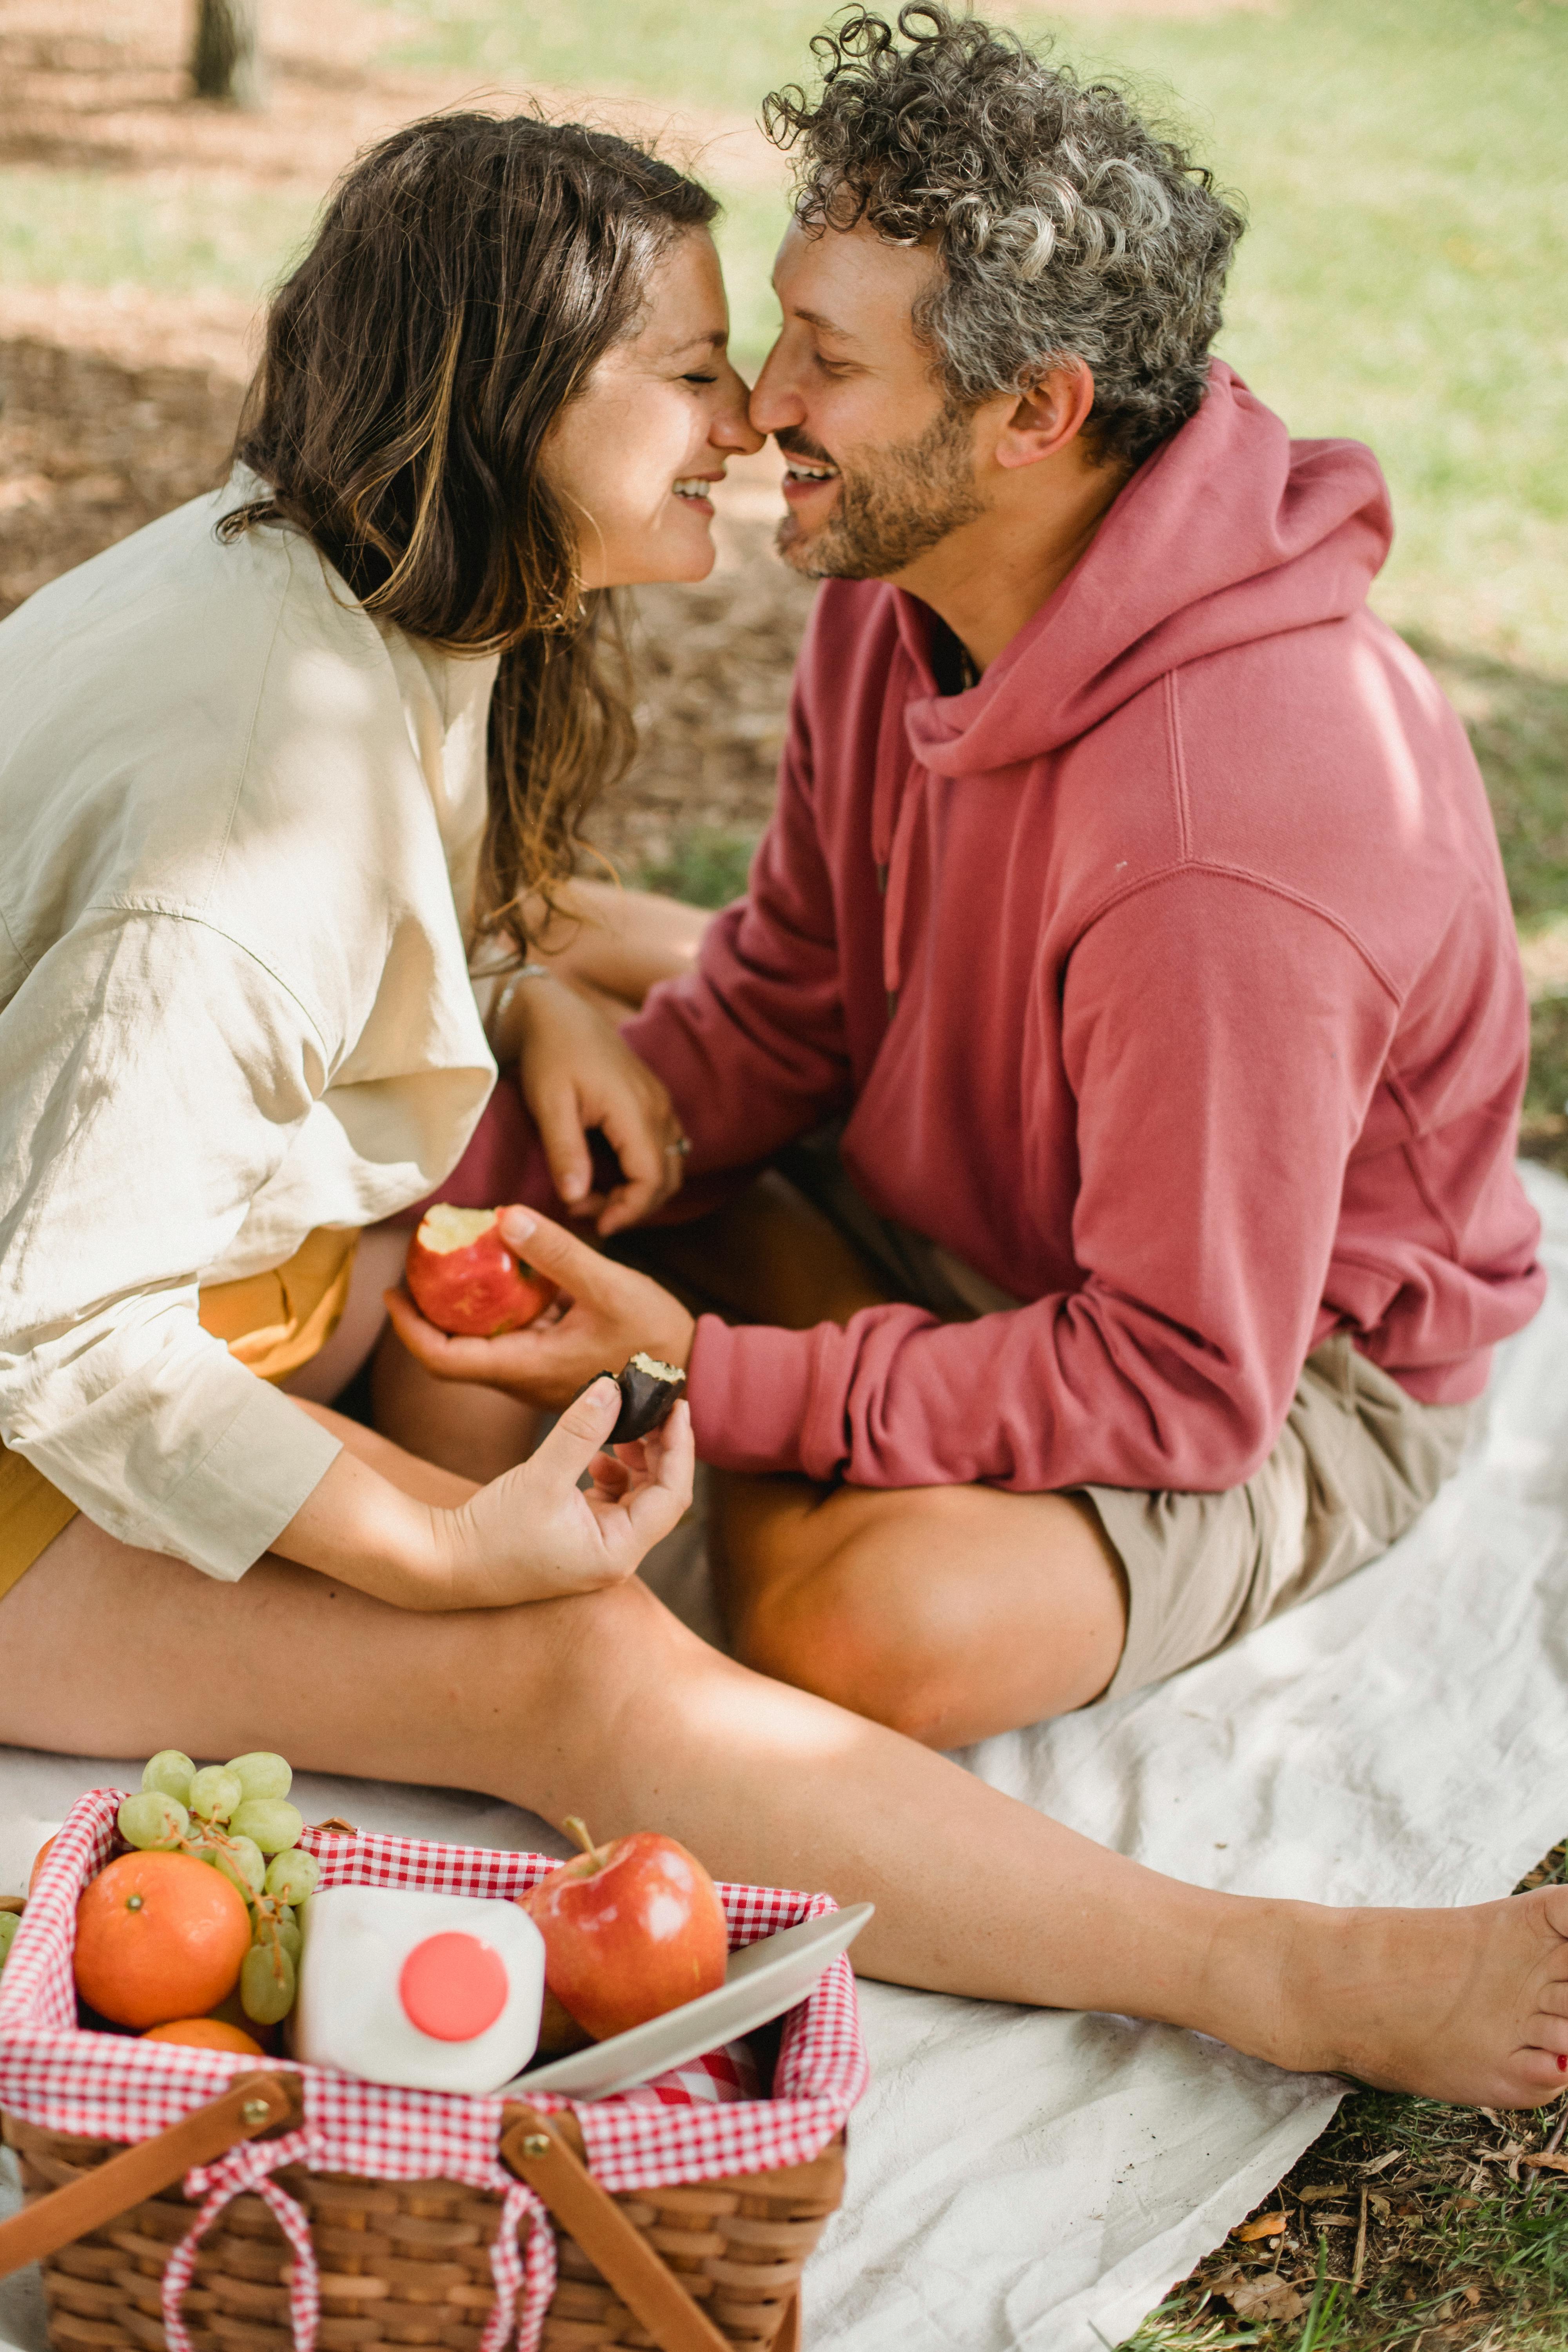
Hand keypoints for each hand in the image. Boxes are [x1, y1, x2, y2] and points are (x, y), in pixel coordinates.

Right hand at [274, 1374, 691, 1610]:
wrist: (445, 1565)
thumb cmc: (491, 1531)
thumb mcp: (540, 1476)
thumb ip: (580, 1431)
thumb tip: (614, 1387)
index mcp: (618, 1552)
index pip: (673, 1495)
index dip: (681, 1447)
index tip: (679, 1405)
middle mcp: (615, 1556)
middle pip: (661, 1496)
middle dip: (661, 1449)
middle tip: (653, 1405)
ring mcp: (597, 1550)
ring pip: (639, 1497)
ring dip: (638, 1459)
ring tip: (622, 1426)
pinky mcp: (578, 1539)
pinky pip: (613, 1502)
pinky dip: (613, 1473)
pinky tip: (597, 1455)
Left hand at [383, 1207, 696, 1409]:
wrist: (693, 1373)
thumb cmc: (653, 1336)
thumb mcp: (608, 1285)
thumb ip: (557, 1252)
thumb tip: (506, 1216)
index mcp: (527, 1368)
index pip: (444, 1359)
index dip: (408, 1328)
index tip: (391, 1293)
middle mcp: (524, 1380)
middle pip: (452, 1355)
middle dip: (426, 1315)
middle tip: (414, 1271)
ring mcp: (538, 1377)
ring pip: (480, 1349)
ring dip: (460, 1313)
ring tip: (451, 1266)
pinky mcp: (553, 1367)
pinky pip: (509, 1342)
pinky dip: (494, 1313)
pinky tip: (503, 1278)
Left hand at [506, 975, 686, 1235]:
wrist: (556, 1012)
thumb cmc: (549, 1054)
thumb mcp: (549, 1104)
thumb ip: (565, 1151)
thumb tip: (576, 1199)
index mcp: (635, 1110)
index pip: (652, 1178)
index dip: (629, 1210)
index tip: (595, 1224)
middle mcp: (659, 1108)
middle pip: (668, 1178)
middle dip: (634, 1206)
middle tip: (588, 1211)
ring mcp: (661, 1103)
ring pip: (671, 1164)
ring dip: (640, 1190)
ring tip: (595, 1196)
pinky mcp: (654, 1101)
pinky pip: (665, 1148)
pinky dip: (644, 1171)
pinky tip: (608, 1174)